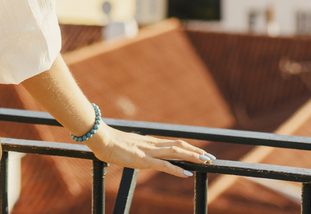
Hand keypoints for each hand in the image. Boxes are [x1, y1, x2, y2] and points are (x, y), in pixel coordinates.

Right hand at [84, 124, 213, 177]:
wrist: (99, 138)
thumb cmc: (108, 142)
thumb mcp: (125, 146)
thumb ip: (132, 149)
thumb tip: (131, 152)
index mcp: (149, 142)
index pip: (173, 143)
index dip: (188, 147)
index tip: (200, 152)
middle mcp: (152, 144)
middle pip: (179, 145)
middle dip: (196, 152)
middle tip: (211, 157)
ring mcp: (148, 151)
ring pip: (175, 152)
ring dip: (192, 157)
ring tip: (206, 161)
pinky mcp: (142, 160)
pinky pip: (163, 165)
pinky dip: (176, 169)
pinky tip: (186, 173)